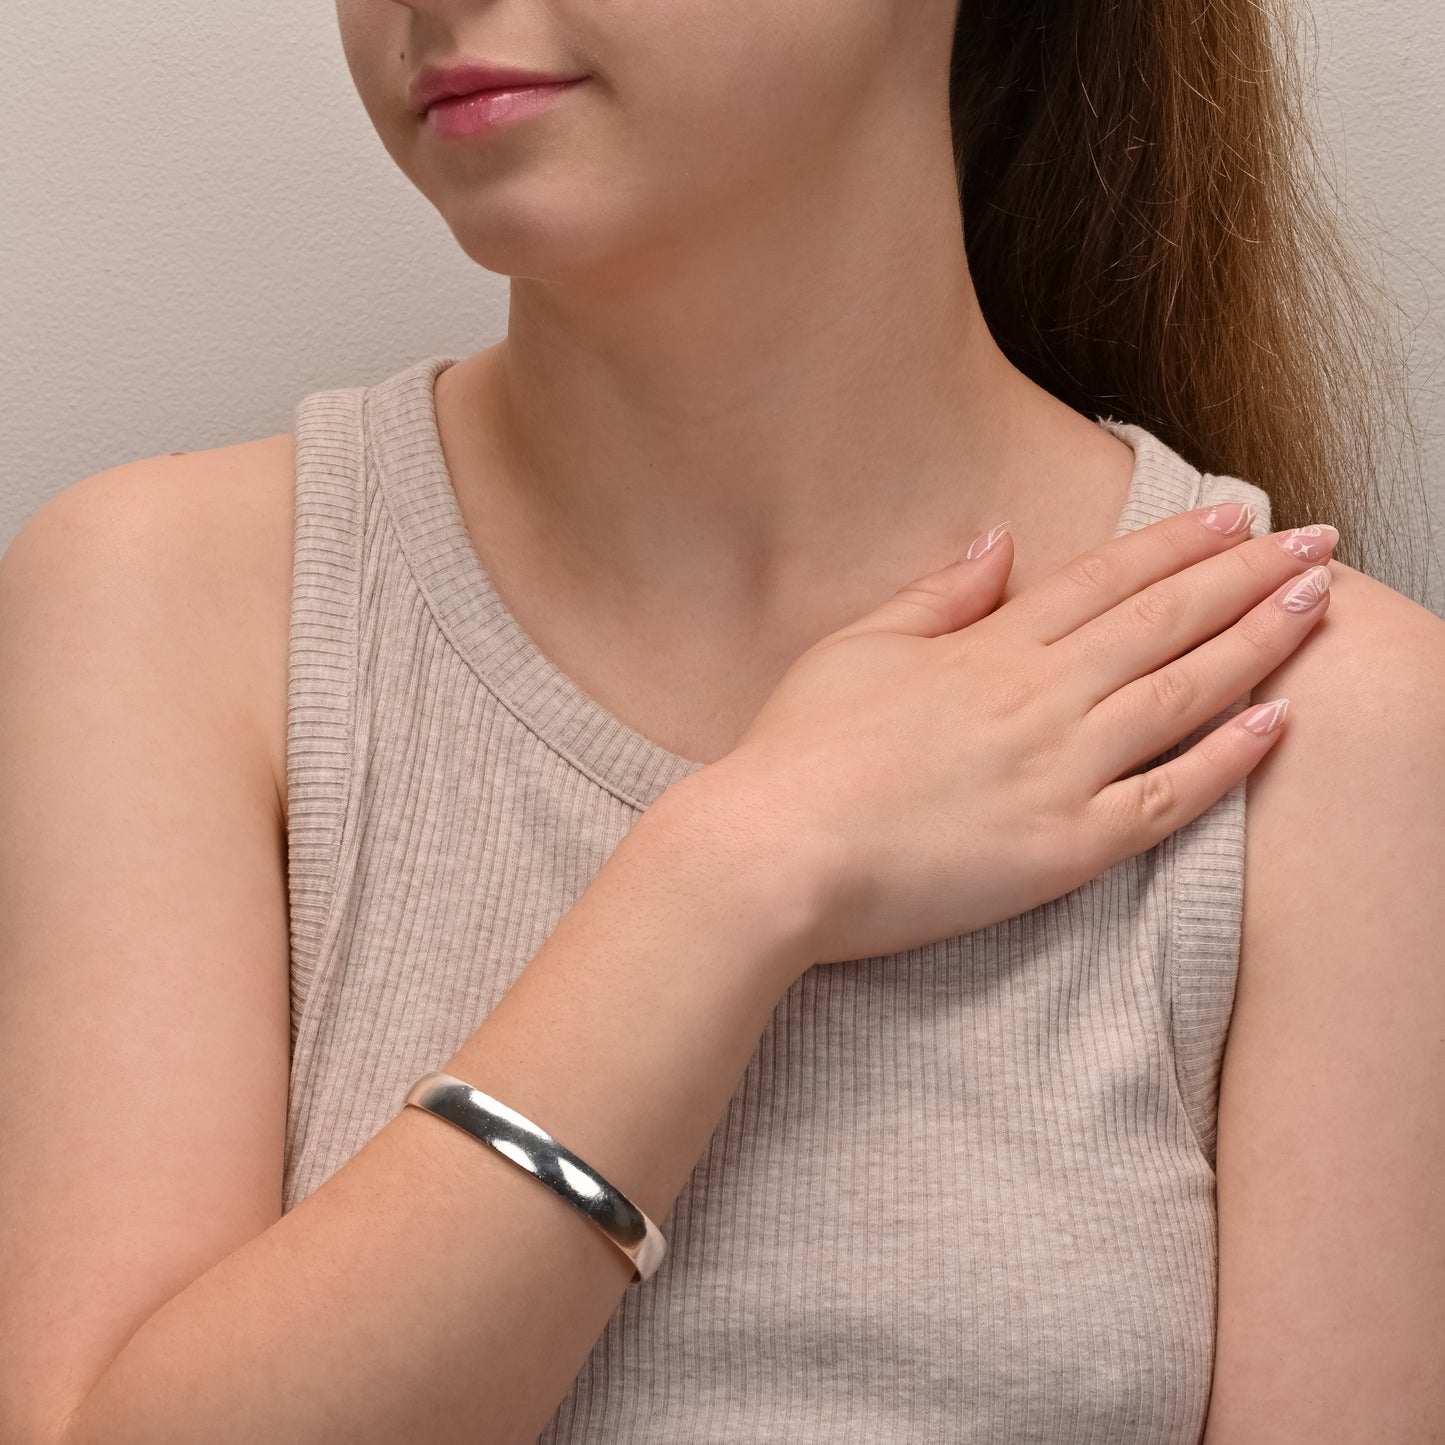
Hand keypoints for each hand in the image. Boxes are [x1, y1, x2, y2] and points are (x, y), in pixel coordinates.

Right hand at [695, 506, 1333, 970]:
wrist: (774, 851)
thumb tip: (997, 543)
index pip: (1106, 579)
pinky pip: (1166, 798)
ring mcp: (1059, 771)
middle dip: (1248, 573)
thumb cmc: (799, 752)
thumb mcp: (855, 647)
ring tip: (1319, 603)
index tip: (1236, 512)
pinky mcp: (1064, 848)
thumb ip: (936, 595)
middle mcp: (1040, 696)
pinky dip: (1226, 760)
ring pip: (1183, 693)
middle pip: (1165, 620)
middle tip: (1318, 540)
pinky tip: (1278, 723)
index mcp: (988, 647)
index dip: (1178, 542)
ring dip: (1259, 642)